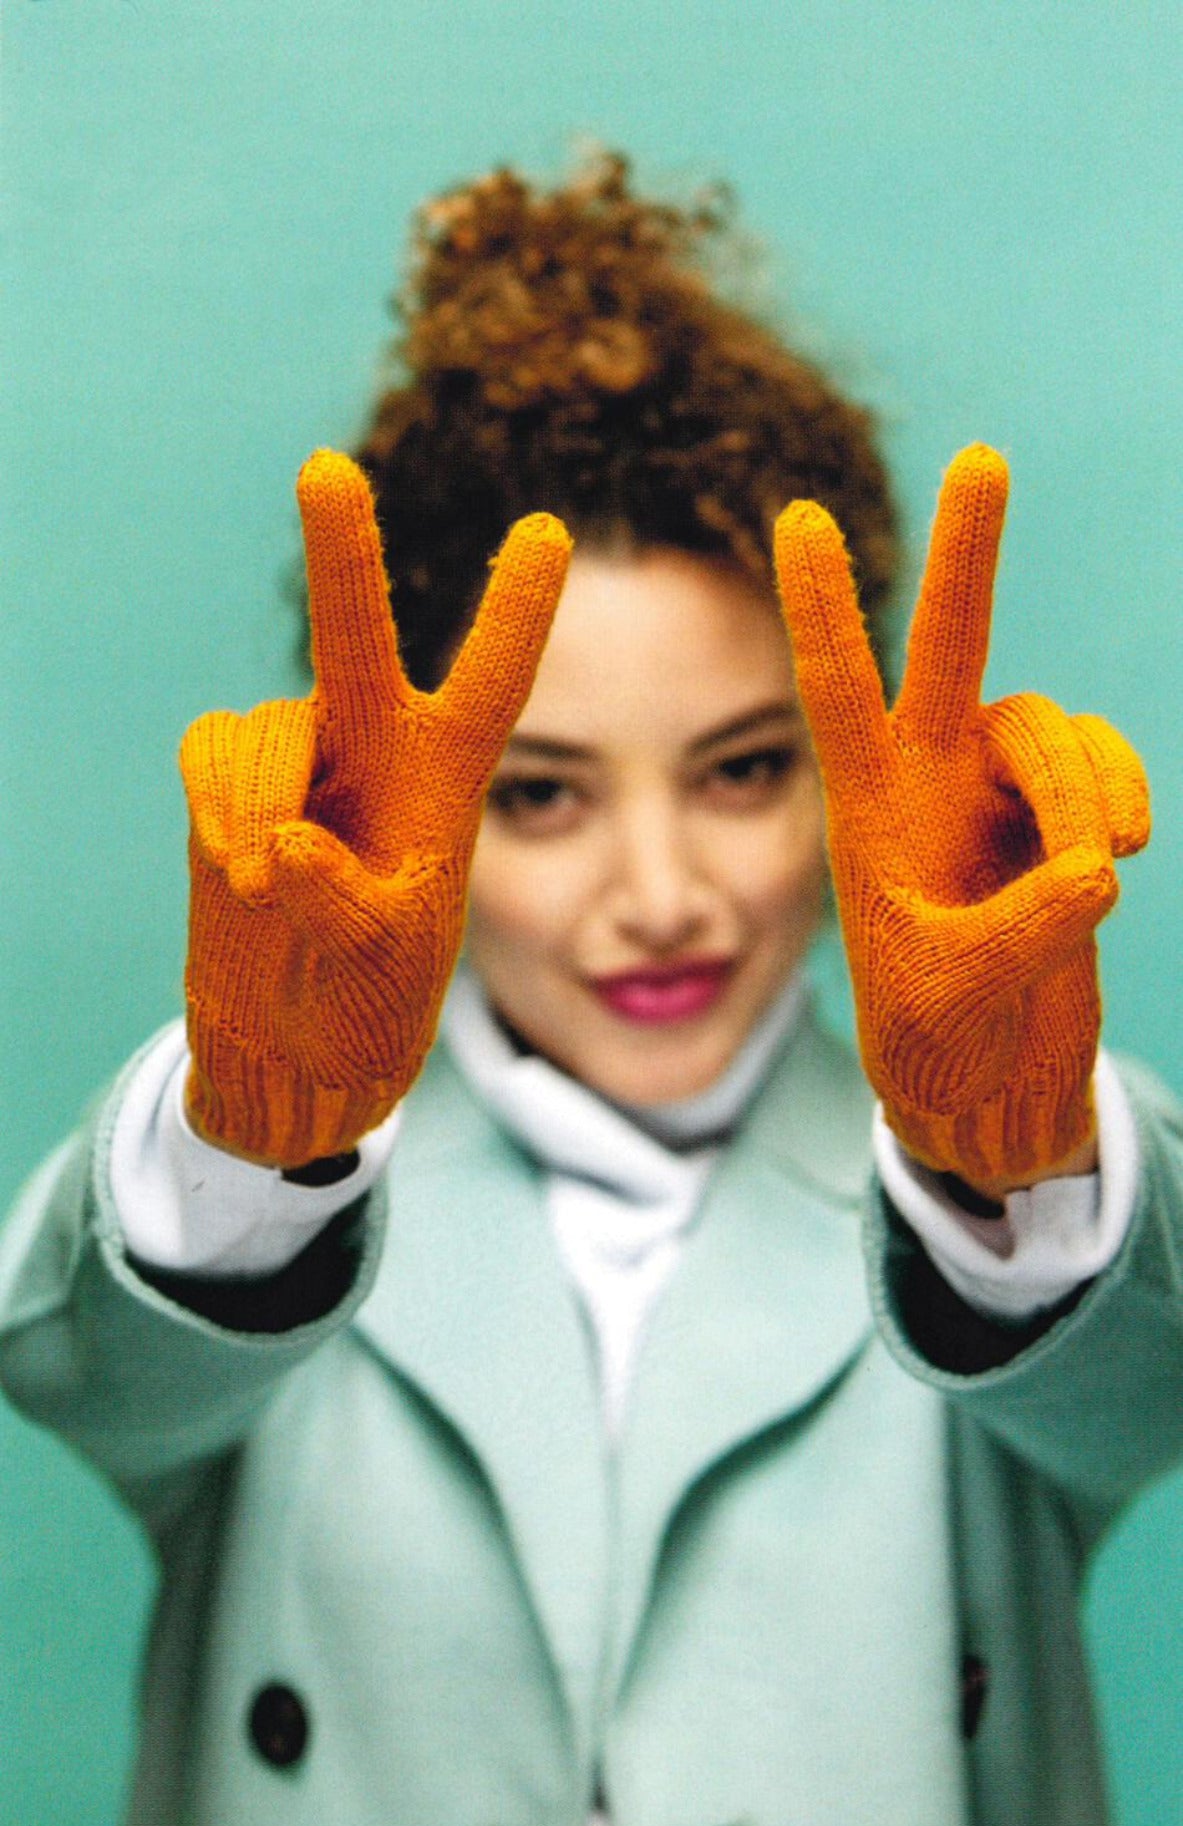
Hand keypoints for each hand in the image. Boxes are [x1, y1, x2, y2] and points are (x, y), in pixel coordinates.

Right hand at [181, 450, 570, 1167]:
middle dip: (342, 554)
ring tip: (265, 889)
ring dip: (255, 807)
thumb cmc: (372, 999)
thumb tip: (282, 841)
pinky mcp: (231, 778)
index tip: (549, 531)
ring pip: (265, 729)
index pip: (490, 684)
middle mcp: (376, 746)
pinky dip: (214, 807)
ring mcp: (302, 757)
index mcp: (448, 782)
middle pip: (357, 636)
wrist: (291, 1038)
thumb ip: (340, 905)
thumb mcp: (382, 964)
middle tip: (325, 467)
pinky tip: (234, 868)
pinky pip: (210, 753)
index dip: (514, 612)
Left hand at [774, 444, 1149, 1196]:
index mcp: (868, 810)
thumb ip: (1022, 930)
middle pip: (952, 644)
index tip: (797, 518)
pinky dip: (1120, 794)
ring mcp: (1001, 793)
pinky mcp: (1066, 816)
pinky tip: (1123, 852)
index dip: (823, 609)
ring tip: (1099, 866)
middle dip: (968, 555)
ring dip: (1085, 786)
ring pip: (1051, 726)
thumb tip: (1098, 864)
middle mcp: (930, 780)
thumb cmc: (934, 1040)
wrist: (986, 1083)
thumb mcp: (955, 995)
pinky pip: (1103, 766)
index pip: (837, 692)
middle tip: (982, 458)